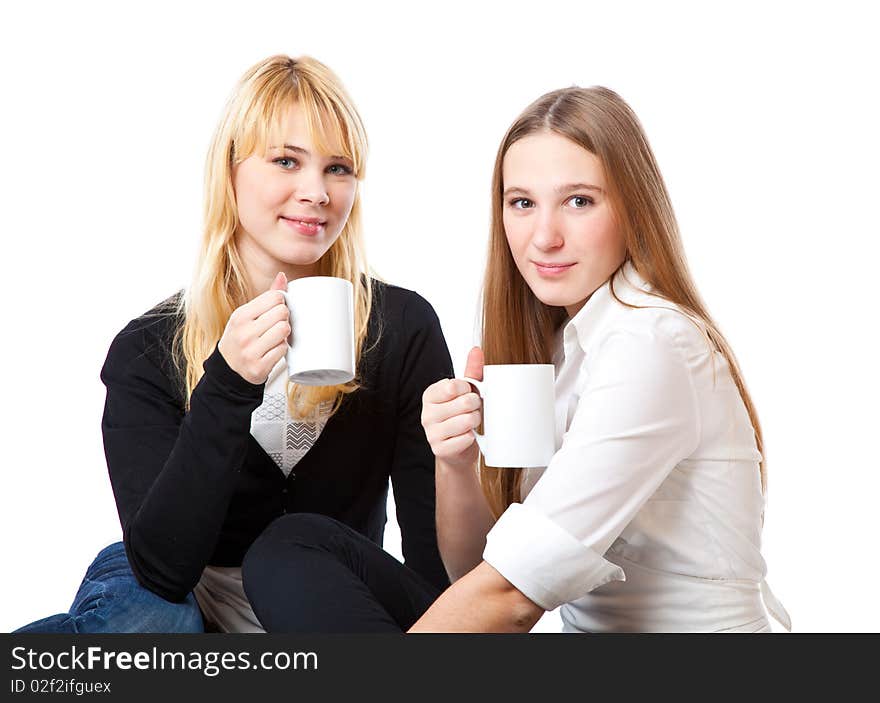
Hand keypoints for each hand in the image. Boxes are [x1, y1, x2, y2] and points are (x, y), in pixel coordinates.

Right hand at [218, 272, 290, 384]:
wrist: (229, 369)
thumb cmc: (241, 338)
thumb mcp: (248, 315)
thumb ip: (267, 297)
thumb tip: (283, 276)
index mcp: (240, 315)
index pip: (275, 297)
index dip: (281, 303)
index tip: (276, 310)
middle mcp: (243, 332)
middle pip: (282, 312)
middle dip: (284, 318)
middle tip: (276, 325)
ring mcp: (250, 350)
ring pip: (284, 330)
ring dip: (284, 334)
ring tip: (275, 337)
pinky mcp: (259, 367)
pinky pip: (283, 350)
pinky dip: (282, 349)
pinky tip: (273, 350)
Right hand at [421, 347, 484, 468]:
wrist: (459, 451)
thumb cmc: (463, 416)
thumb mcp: (467, 392)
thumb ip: (471, 371)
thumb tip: (476, 350)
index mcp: (430, 395)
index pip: (454, 386)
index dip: (469, 390)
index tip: (467, 395)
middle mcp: (426, 413)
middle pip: (464, 403)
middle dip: (476, 406)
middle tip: (474, 410)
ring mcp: (431, 433)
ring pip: (466, 421)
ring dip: (476, 422)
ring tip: (472, 423)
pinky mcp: (439, 450)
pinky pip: (465, 439)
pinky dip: (472, 438)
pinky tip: (467, 437)